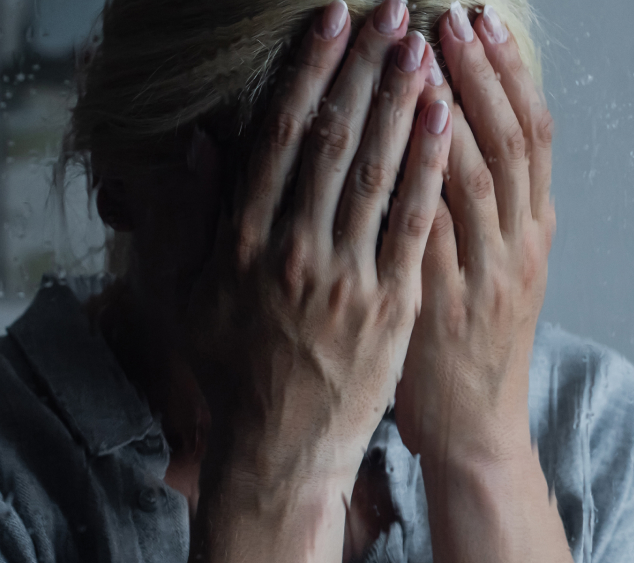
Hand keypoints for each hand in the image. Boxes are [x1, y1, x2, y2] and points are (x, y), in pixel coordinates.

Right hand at [179, 1, 452, 561]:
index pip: (280, 136)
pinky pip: (415, 222)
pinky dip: (431, 166)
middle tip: (390, 10)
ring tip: (424, 45)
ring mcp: (347, 277)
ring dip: (403, 102)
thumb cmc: (231, 365)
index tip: (329, 19)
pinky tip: (447, 120)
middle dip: (364, 67)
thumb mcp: (186, 292)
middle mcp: (294, 251)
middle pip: (335, 140)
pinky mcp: (391, 304)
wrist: (279, 448)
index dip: (309, 71)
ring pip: (379, 172)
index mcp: (242, 240)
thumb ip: (189, 214)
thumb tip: (200, 140)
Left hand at [395, 0, 554, 468]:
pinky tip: (395, 139)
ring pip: (480, 177)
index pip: (534, 133)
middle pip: (513, 141)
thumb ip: (484, 204)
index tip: (483, 19)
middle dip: (482, 72)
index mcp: (534, 228)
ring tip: (423, 53)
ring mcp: (486, 274)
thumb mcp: (496, 265)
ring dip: (453, 111)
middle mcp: (520, 243)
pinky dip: (418, 182)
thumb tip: (457, 127)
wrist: (475, 427)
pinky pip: (433, 231)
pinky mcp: (445, 304)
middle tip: (454, 14)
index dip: (509, 72)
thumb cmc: (470, 340)